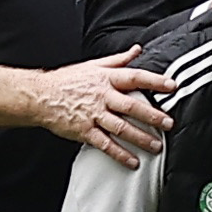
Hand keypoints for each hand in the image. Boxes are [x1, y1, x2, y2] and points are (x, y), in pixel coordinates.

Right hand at [32, 56, 176, 164]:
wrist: (39, 96)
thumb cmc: (67, 81)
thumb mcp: (93, 66)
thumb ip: (118, 60)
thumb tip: (138, 50)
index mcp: (106, 79)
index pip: (135, 78)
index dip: (155, 81)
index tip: (172, 86)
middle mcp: (102, 97)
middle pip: (131, 106)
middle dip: (152, 115)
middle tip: (169, 123)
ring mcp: (93, 115)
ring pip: (121, 127)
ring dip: (140, 138)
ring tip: (157, 145)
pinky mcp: (84, 131)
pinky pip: (105, 144)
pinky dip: (120, 154)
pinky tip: (133, 161)